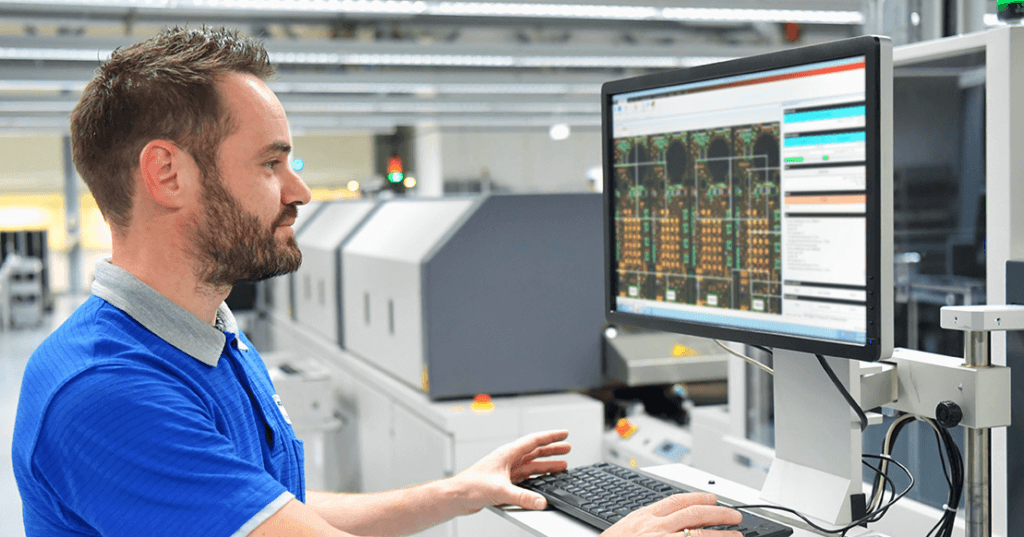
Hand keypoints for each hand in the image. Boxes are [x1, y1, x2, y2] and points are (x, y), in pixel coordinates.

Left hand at [448, 430, 570, 514]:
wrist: (457, 496)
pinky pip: (526, 476)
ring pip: (532, 464)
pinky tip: (544, 479)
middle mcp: (508, 460)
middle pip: (535, 451)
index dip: (551, 437)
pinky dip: (537, 477)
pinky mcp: (504, 482)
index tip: (564, 433)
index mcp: (507, 454)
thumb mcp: (500, 490)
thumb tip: (541, 501)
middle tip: (567, 447)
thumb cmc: (470, 486)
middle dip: (552, 449)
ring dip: (547, 464)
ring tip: (562, 465)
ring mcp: (506, 471)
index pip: (534, 441)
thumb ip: (522, 497)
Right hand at [601, 493, 743, 536]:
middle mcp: (654, 528)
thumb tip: (668, 520)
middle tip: (735, 516)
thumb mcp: (627, 528)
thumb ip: (647, 522)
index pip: (676, 501)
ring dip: (721, 535)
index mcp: (643, 517)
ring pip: (698, 534)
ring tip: (736, 535)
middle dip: (718, 514)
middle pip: (693, 515)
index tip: (713, 499)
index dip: (698, 498)